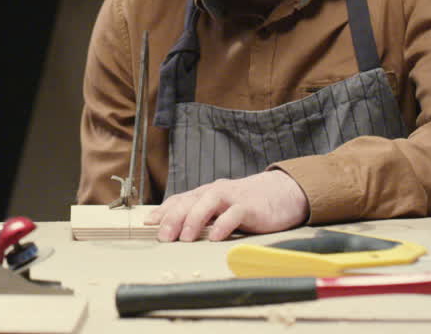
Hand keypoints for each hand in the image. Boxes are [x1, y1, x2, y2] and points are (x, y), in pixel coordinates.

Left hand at [144, 170, 309, 241]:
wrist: (282, 192)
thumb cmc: (248, 203)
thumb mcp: (221, 207)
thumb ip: (203, 215)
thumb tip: (177, 231)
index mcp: (206, 193)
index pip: (180, 199)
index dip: (164, 211)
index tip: (148, 224)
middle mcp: (216, 192)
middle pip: (189, 202)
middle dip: (173, 219)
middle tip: (162, 237)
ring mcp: (233, 198)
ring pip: (207, 203)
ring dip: (193, 221)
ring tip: (183, 238)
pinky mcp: (250, 206)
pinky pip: (234, 214)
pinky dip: (223, 225)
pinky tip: (215, 237)